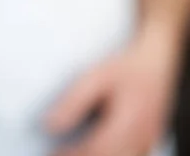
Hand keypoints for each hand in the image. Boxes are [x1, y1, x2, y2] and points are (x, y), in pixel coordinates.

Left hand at [46, 24, 183, 155]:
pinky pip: (131, 155)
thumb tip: (50, 124)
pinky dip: (111, 154)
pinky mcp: (149, 141)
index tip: (54, 153)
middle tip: (59, 153)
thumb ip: (73, 101)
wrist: (156, 61)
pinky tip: (96, 149)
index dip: (73, 154)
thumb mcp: (95, 77)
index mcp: (129, 120)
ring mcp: (148, 140)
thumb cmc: (126, 67)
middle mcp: (142, 135)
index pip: (96, 148)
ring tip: (72, 151)